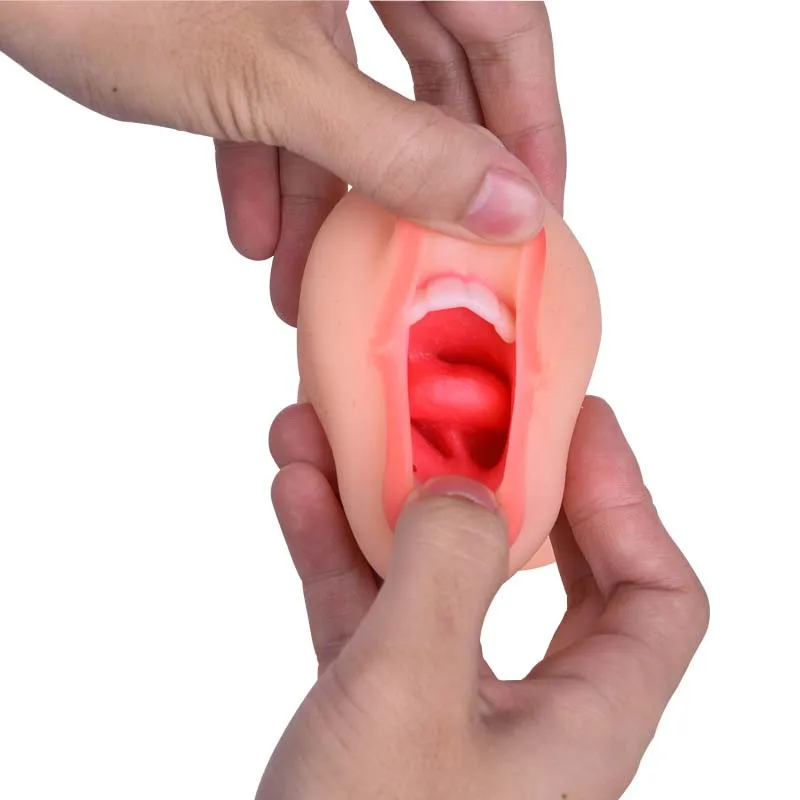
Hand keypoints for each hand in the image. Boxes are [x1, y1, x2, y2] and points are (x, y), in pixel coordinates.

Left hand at [0, 1, 561, 323]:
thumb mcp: (274, 79)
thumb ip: (398, 145)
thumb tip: (506, 205)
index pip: (508, 25)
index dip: (532, 125)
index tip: (535, 212)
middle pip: (431, 68)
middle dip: (424, 176)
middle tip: (438, 252)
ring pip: (348, 95)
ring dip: (336, 195)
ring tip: (325, 278)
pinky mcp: (230, 17)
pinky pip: (278, 96)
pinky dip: (271, 166)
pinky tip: (254, 233)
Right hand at [264, 398, 708, 799]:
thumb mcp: (409, 700)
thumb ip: (444, 576)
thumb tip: (463, 489)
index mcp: (582, 722)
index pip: (656, 594)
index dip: (626, 497)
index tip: (575, 418)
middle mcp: (525, 713)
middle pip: (543, 572)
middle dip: (496, 482)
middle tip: (460, 411)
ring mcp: (444, 710)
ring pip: (429, 579)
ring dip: (378, 502)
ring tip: (329, 429)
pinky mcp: (374, 713)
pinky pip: (363, 610)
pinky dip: (332, 549)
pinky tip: (296, 488)